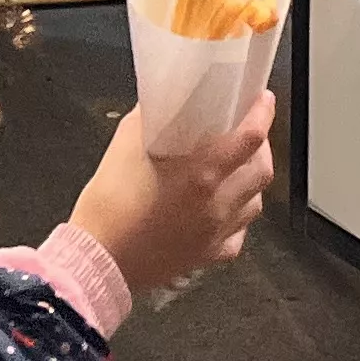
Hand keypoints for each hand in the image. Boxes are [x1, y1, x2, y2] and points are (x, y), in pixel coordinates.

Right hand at [69, 89, 275, 296]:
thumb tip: (164, 102)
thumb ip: (151, 119)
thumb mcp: (125, 145)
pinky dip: (237, 218)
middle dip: (261, 147)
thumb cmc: (108, 204)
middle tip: (250, 134)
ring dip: (251, 182)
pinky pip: (238, 234)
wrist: (96, 259)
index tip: (263, 101)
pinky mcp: (207, 256)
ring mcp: (215, 233)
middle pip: (262, 170)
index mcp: (201, 173)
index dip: (262, 114)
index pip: (250, 138)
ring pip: (255, 203)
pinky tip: (224, 209)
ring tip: (238, 170)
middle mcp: (217, 204)